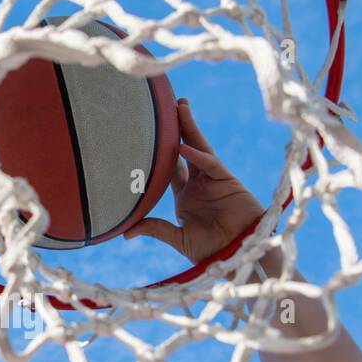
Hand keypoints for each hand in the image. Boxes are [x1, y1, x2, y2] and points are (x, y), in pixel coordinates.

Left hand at [125, 99, 264, 263]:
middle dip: (178, 127)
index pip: (170, 167)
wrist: (236, 256)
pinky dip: (198, 156)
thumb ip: (155, 229)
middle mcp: (199, 183)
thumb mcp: (177, 238)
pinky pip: (210, 164)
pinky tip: (184, 147)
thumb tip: (125, 232)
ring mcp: (213, 179)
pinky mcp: (227, 181)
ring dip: (190, 128)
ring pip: (200, 148)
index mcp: (186, 195)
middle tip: (167, 105)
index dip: (160, 150)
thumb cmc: (210, 250)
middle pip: (186, 148)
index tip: (147, 134)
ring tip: (180, 107)